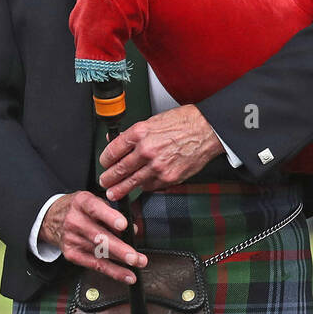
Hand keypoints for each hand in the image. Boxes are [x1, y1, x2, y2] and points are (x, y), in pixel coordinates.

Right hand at [40, 191, 145, 281]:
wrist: (51, 218)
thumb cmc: (79, 209)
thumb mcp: (94, 202)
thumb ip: (113, 213)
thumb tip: (133, 229)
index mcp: (82, 203)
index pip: (95, 209)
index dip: (110, 217)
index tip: (123, 225)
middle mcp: (75, 221)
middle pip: (99, 237)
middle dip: (119, 248)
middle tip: (134, 256)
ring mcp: (72, 239)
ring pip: (99, 253)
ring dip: (121, 262)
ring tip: (137, 264)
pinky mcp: (71, 254)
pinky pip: (94, 265)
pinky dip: (112, 271)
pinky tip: (125, 275)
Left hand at [99, 104, 224, 200]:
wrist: (208, 130)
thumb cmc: (185, 122)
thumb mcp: (154, 120)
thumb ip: (134, 133)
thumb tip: (117, 139)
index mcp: (140, 133)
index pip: (112, 151)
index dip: (105, 160)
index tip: (104, 164)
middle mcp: (146, 150)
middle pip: (118, 170)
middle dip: (108, 179)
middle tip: (104, 182)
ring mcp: (157, 166)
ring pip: (131, 183)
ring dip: (120, 189)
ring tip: (114, 193)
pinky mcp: (169, 178)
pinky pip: (150, 186)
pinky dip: (144, 187)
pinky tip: (141, 186)